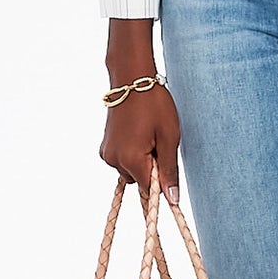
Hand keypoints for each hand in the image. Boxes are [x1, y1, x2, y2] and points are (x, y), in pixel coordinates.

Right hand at [100, 85, 181, 203]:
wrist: (131, 79)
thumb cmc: (154, 104)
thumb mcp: (169, 137)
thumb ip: (169, 170)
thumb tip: (172, 199)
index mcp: (131, 159)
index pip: (150, 189)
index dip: (162, 180)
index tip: (167, 161)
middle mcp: (114, 160)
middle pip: (140, 180)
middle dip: (151, 168)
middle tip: (160, 141)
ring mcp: (107, 153)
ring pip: (130, 170)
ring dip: (142, 160)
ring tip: (149, 134)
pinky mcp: (105, 146)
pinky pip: (122, 160)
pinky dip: (131, 153)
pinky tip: (138, 133)